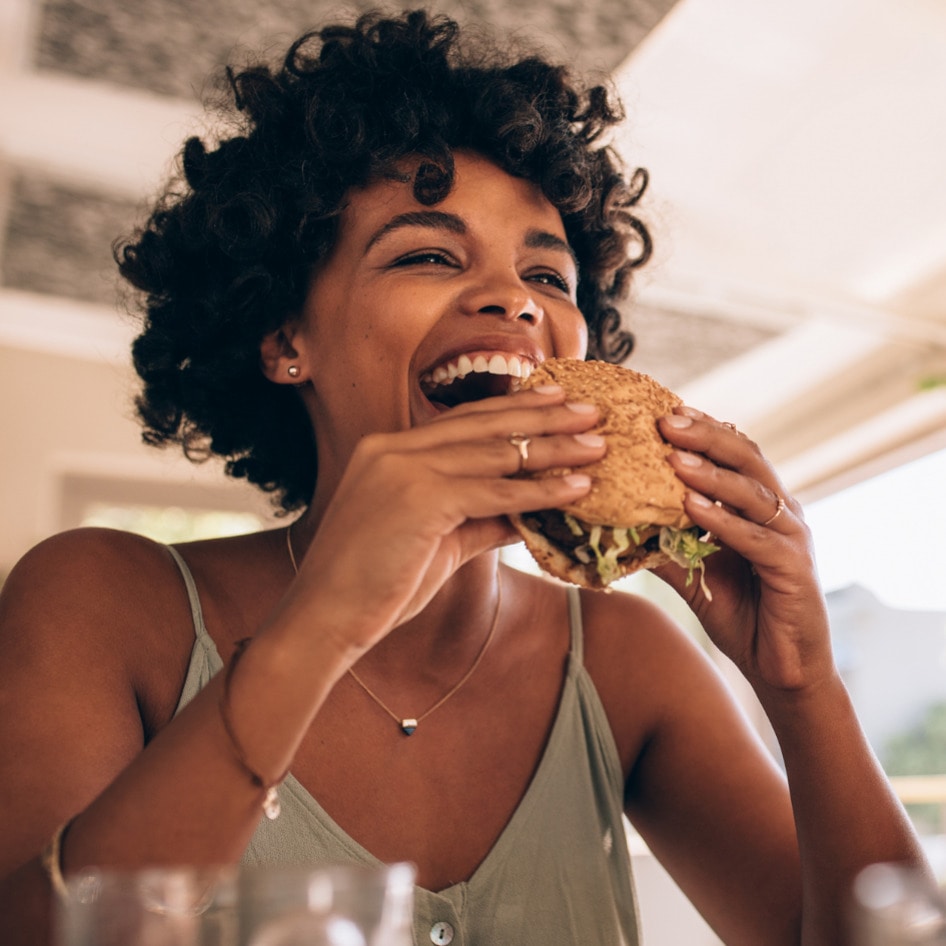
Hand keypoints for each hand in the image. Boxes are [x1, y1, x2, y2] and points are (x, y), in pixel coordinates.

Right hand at [282, 386, 605, 660]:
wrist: (325, 618)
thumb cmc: (375, 585)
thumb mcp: (436, 542)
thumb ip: (479, 519)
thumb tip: (528, 513)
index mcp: (389, 450)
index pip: (463, 421)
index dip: (513, 409)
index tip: (555, 400)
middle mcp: (394, 448)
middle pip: (484, 424)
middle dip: (544, 415)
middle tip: (591, 409)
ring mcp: (403, 468)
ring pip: (496, 452)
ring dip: (554, 448)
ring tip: (598, 445)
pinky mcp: (418, 497)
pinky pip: (494, 491)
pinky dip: (539, 490)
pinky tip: (576, 487)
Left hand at [653, 407, 832, 692]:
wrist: (781, 668)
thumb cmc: (740, 613)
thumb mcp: (693, 572)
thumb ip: (665, 544)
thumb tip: (615, 524)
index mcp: (760, 505)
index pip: (734, 453)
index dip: (703, 430)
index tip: (663, 410)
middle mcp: (781, 512)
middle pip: (746, 459)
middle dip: (706, 436)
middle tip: (666, 419)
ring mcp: (792, 538)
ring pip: (752, 493)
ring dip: (712, 472)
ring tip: (674, 456)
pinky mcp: (794, 568)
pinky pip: (756, 538)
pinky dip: (724, 520)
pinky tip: (692, 507)